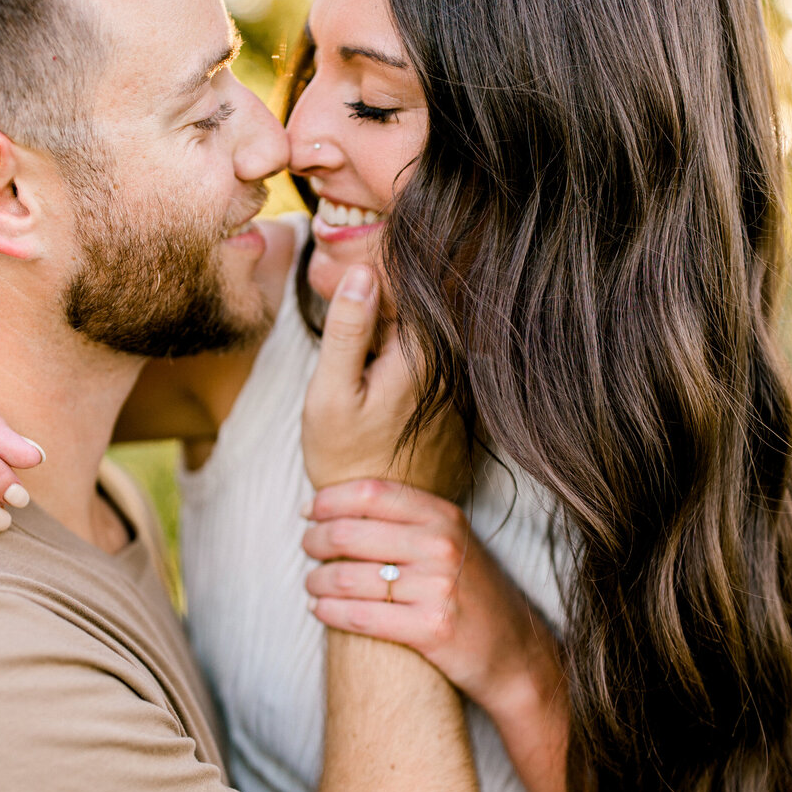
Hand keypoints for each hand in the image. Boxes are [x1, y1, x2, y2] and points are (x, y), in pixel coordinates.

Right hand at [302, 266, 468, 495]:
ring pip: (420, 334)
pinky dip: (401, 362)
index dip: (371, 279)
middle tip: (347, 340)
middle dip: (379, 305)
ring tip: (364, 376)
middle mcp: (453, 363)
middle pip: (415, 308)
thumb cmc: (348, 458)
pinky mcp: (457, 401)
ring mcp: (460, 382)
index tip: (344, 286)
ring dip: (389, 334)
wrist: (383, 518)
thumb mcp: (331, 393)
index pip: (406, 283)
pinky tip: (380, 391)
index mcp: (424, 353)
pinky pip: (428, 362)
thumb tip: (362, 273)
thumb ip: (347, 329)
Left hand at [303, 478, 562, 712]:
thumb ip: (408, 520)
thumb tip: (338, 504)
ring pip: (347, 577)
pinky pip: (359, 616)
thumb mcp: (452, 543)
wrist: (514, 653)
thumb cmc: (472, 593)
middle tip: (308, 548)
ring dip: (316, 580)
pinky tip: (319, 608)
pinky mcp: (430, 629)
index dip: (329, 500)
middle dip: (315, 541)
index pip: (370, 494)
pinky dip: (329, 611)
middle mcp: (440, 547)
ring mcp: (437, 588)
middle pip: (349, 534)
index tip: (309, 511)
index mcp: (444, 517)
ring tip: (312, 583)